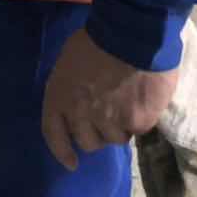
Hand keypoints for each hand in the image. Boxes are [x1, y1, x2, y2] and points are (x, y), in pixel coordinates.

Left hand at [41, 29, 178, 171]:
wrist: (131, 33)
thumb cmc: (97, 38)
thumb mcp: (70, 59)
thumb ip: (71, 85)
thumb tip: (80, 97)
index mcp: (59, 96)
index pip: (53, 132)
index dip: (61, 150)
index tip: (71, 163)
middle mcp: (81, 114)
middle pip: (87, 142)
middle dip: (96, 134)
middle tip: (108, 119)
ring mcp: (110, 121)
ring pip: (115, 139)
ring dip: (120, 127)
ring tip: (128, 103)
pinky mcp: (137, 122)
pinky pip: (138, 129)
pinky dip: (141, 119)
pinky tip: (144, 100)